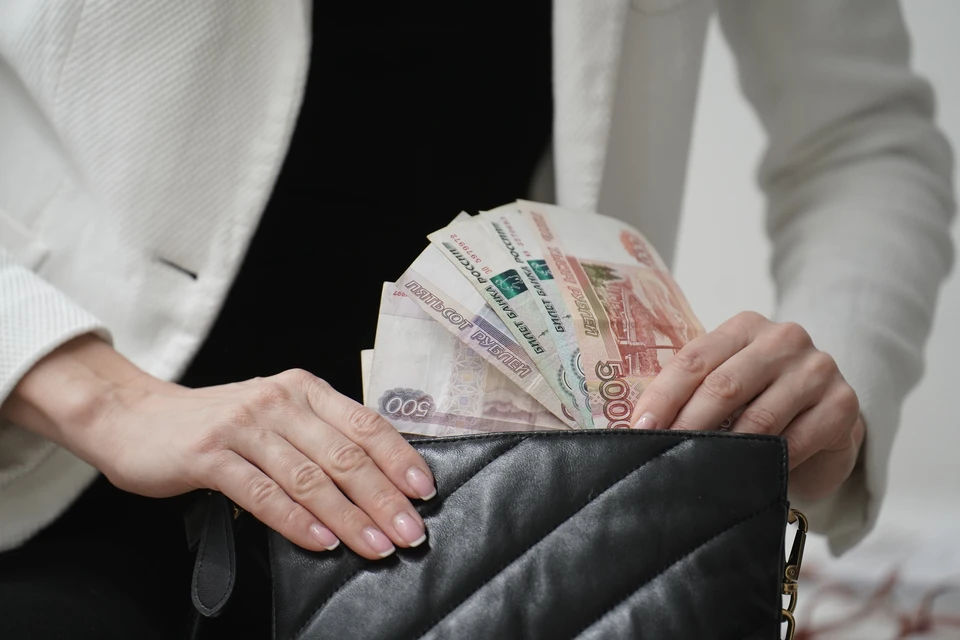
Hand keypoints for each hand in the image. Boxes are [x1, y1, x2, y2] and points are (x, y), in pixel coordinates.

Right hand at [3, 336, 436, 559]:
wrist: (137, 417)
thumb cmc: (218, 422)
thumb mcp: (276, 414)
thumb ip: (320, 435)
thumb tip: (379, 476)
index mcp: (304, 390)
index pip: (366, 423)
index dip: (399, 459)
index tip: (424, 492)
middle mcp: (279, 402)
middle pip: (345, 454)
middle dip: (384, 498)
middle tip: (410, 532)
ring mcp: (244, 426)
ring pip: (310, 477)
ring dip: (349, 517)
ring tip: (377, 545)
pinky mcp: (209, 455)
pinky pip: (263, 493)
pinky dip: (297, 521)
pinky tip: (322, 543)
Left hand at [630, 311, 864, 501]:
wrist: (827, 423)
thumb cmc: (762, 402)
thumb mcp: (727, 387)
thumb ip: (692, 393)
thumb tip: (640, 428)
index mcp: (744, 327)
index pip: (694, 359)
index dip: (663, 397)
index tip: (639, 430)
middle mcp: (783, 339)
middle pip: (723, 386)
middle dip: (687, 426)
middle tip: (662, 456)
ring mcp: (817, 369)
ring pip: (759, 417)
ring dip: (723, 450)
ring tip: (696, 472)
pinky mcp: (843, 404)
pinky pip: (795, 442)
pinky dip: (765, 464)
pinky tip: (745, 480)